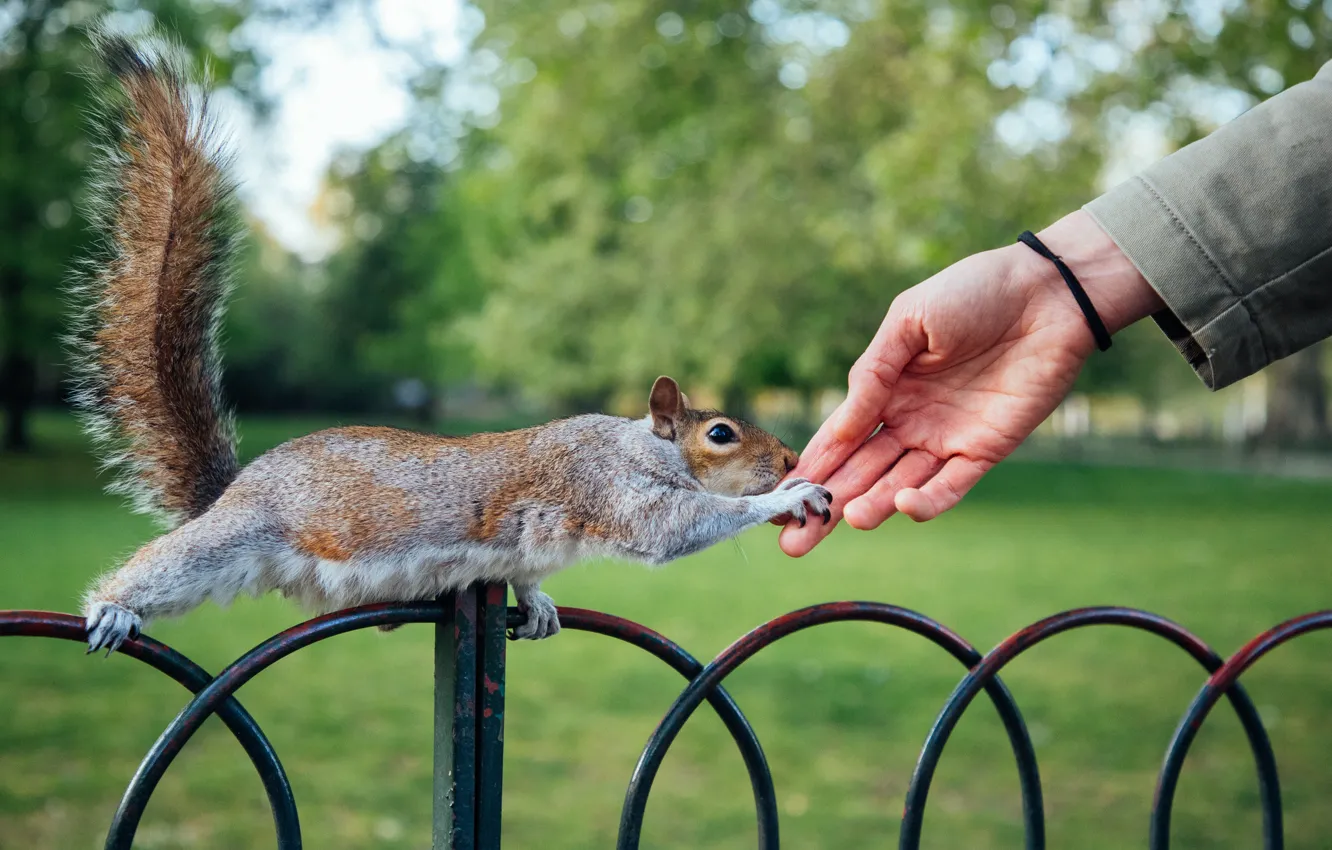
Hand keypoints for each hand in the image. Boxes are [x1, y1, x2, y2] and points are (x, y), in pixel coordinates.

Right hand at [780, 210, 1162, 555]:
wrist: (1047, 294)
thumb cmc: (974, 292)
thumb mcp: (909, 321)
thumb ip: (872, 374)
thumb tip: (841, 427)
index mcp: (884, 389)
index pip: (839, 439)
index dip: (811, 470)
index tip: (780, 501)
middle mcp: (909, 421)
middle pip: (859, 473)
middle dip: (826, 507)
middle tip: (794, 543)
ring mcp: (945, 439)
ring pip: (898, 485)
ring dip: (871, 505)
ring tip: (848, 521)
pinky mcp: (984, 451)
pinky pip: (950, 487)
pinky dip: (926, 502)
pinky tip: (902, 504)